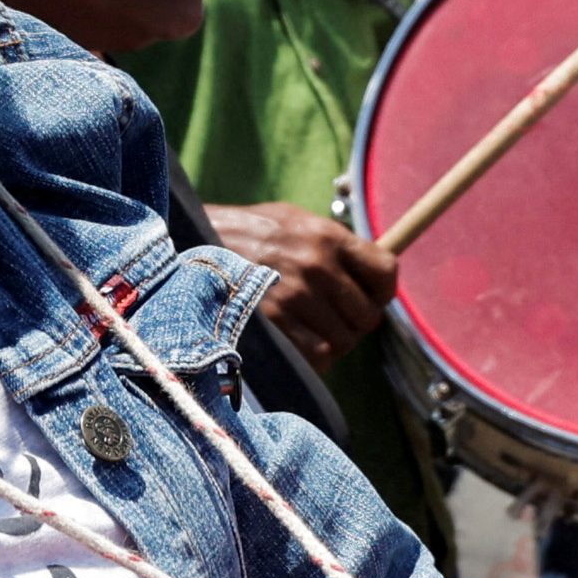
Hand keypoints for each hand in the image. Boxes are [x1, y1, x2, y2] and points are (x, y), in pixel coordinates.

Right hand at [203, 201, 397, 368]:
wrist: (192, 244)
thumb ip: (332, 243)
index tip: (370, 297)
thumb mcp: (292, 221)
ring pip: (344, 340)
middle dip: (355, 323)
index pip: (386, 271)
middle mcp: (316, 265)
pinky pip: (317, 356)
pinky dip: (313, 357)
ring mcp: (295, 296)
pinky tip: (298, 344)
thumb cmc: (244, 234)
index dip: (383, 292)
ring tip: (313, 331)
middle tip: (334, 319)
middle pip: (367, 315)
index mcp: (327, 235)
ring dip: (332, 342)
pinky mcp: (275, 324)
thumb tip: (368, 271)